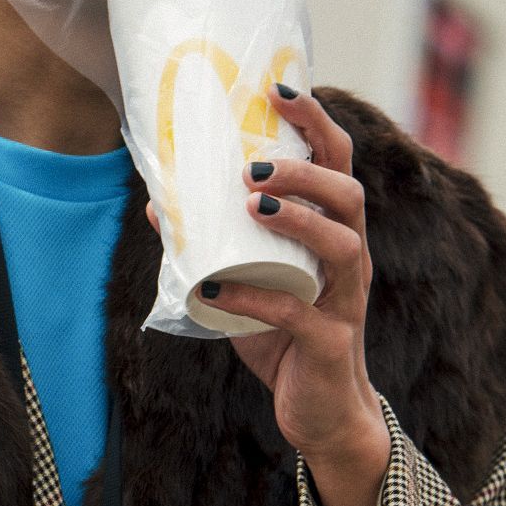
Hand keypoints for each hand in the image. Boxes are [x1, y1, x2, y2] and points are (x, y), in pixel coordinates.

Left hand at [144, 84, 387, 470]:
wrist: (322, 415)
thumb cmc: (286, 340)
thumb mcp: (248, 285)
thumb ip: (212, 247)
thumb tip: (156, 206)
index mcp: (334, 234)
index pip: (338, 165)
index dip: (315, 124)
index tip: (280, 90)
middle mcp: (349, 260)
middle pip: (349, 195)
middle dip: (304, 171)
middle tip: (253, 165)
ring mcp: (346, 302)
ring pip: (342, 245)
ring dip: (297, 218)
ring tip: (251, 204)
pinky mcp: (330, 344)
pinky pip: (296, 315)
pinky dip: (252, 298)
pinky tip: (214, 289)